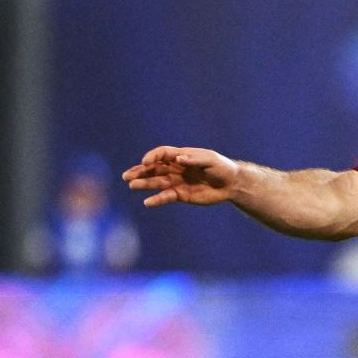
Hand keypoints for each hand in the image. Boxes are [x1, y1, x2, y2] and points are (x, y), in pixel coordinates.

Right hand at [122, 146, 240, 207]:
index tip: (145, 163)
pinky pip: (166, 196)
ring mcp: (177, 181)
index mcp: (181, 156)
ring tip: (131, 185)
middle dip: (140, 172)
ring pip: (157, 183)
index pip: (162, 154)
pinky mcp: (181, 194)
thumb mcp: (210, 160)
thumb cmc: (221, 167)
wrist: (231, 183)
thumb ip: (195, 159)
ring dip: (144, 184)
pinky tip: (147, 203)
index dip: (152, 157)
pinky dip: (157, 199)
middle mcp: (175, 168)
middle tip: (126, 176)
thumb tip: (179, 159)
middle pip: (154, 169)